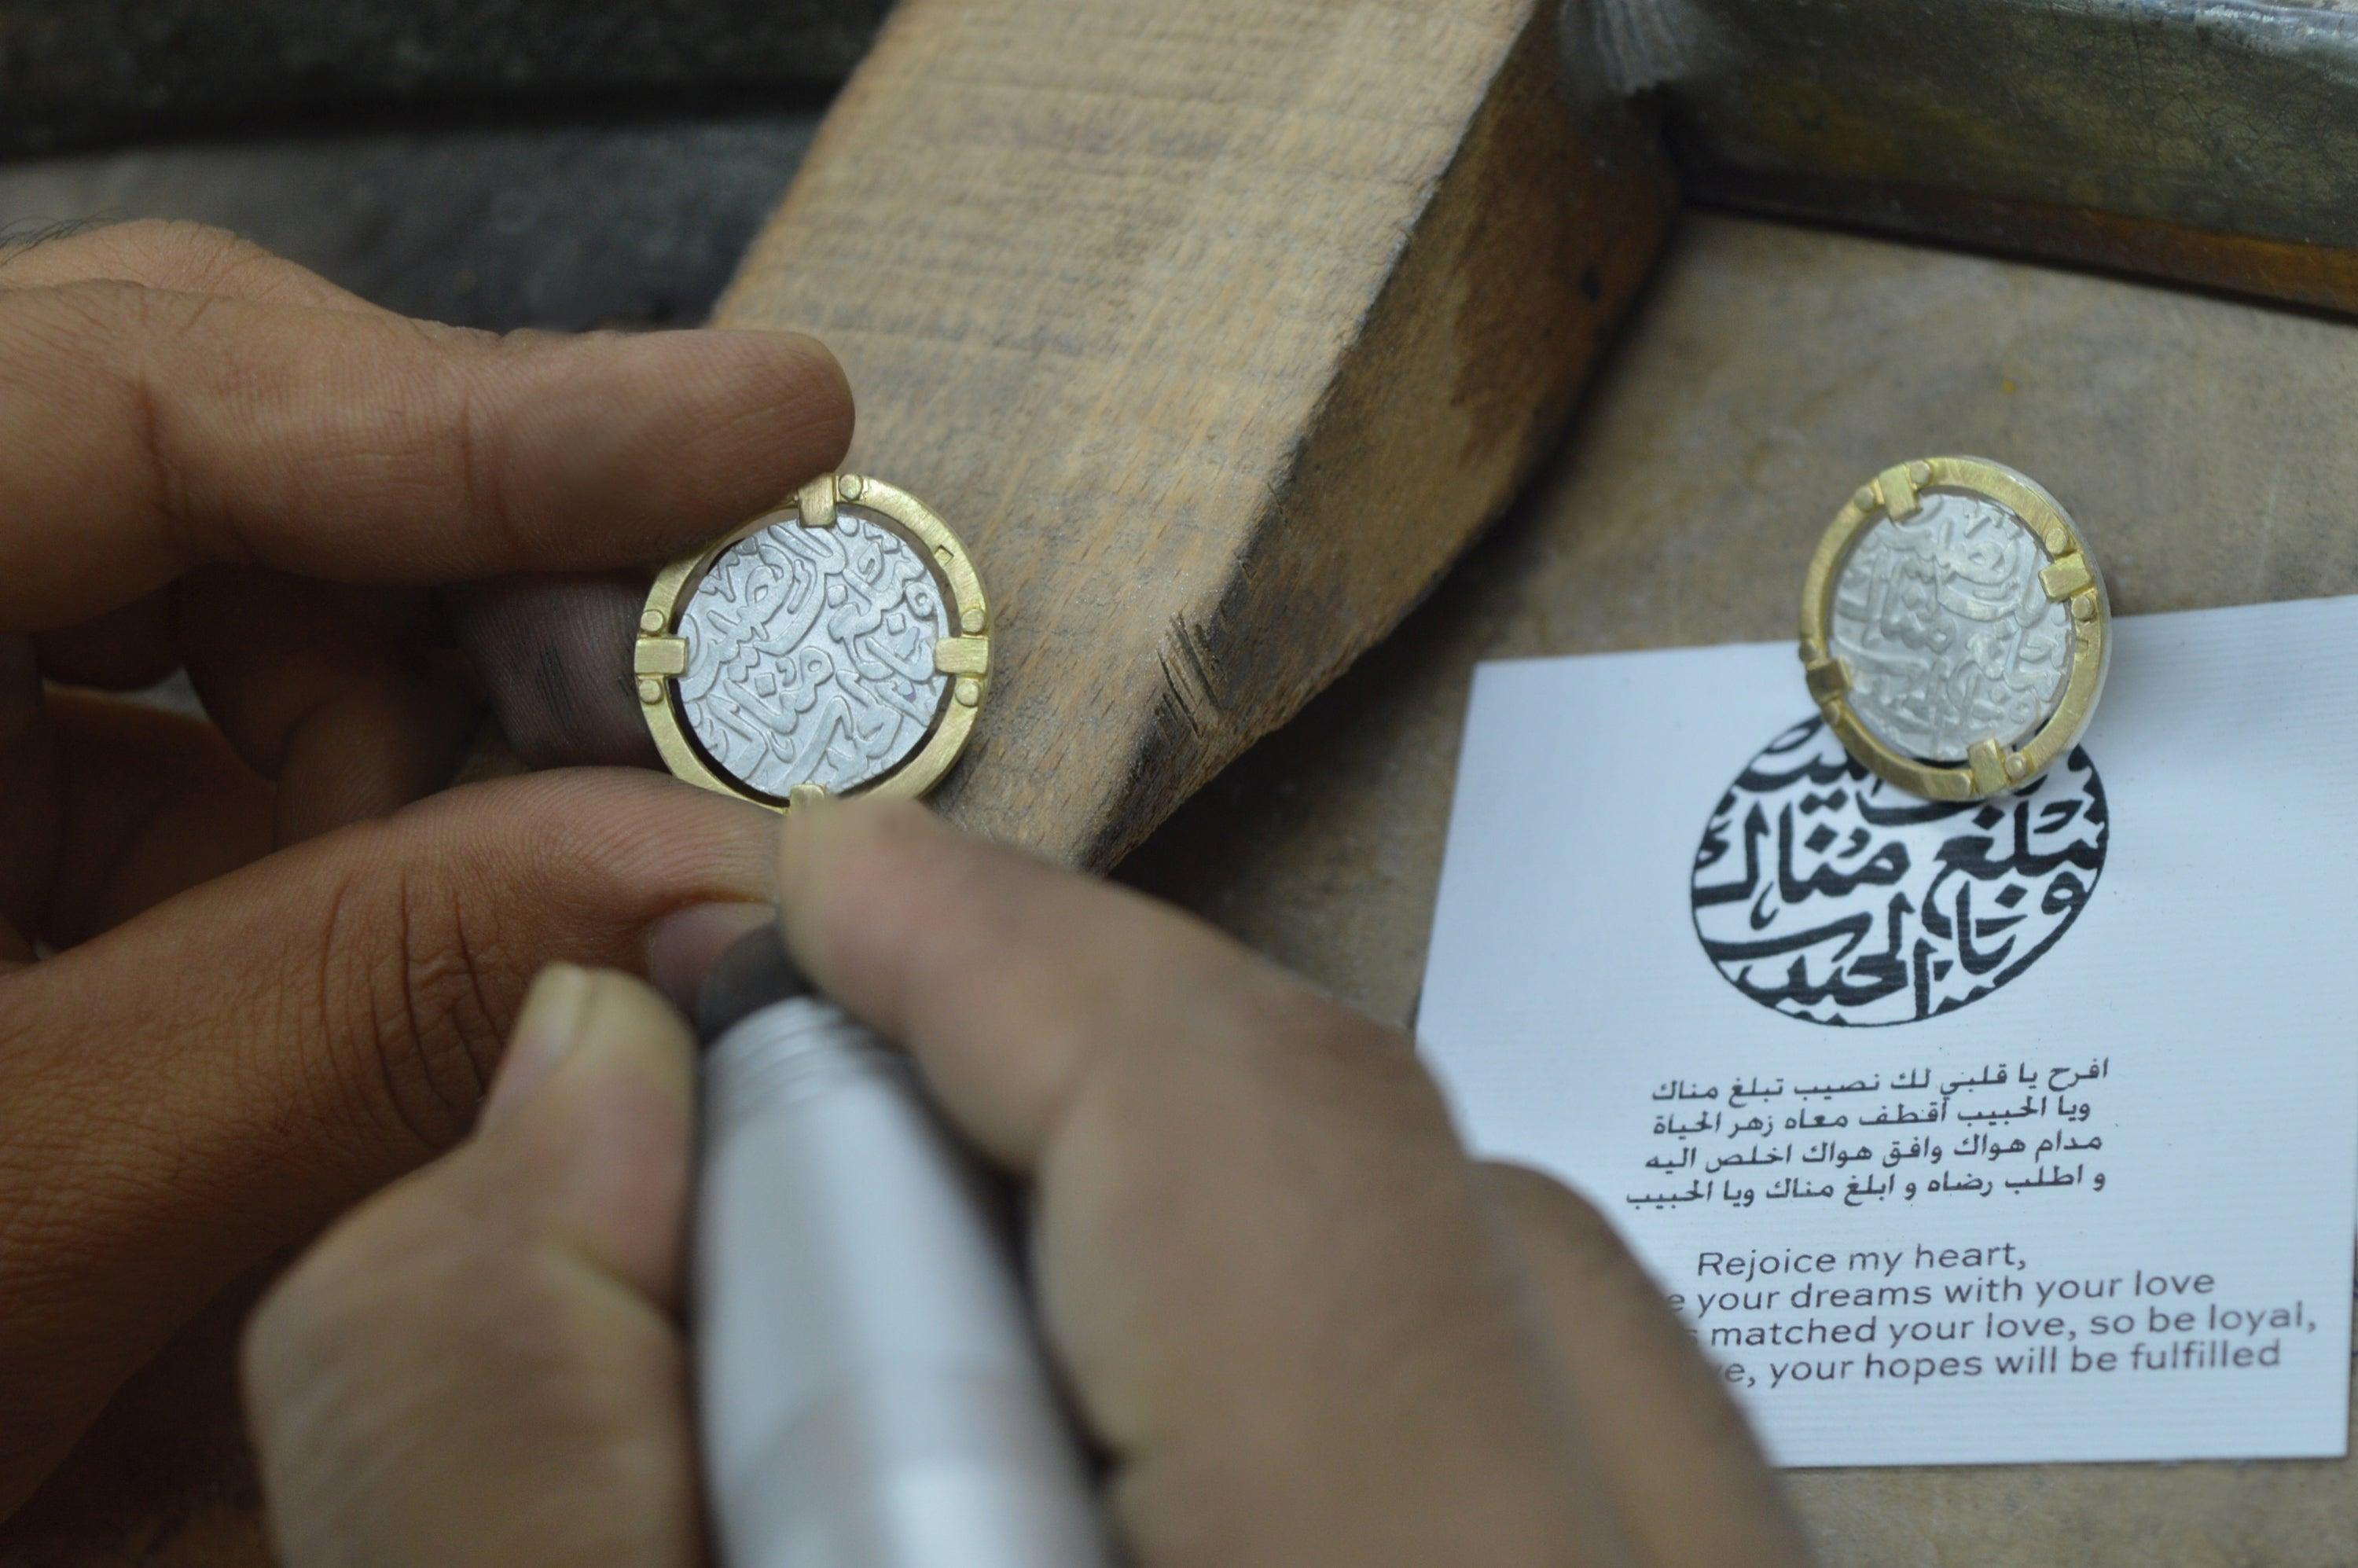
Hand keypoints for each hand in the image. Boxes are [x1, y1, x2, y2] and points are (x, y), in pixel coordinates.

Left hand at [0, 221, 852, 1512]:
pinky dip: (317, 831)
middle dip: (452, 587)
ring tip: (475, 935)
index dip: (479, 405)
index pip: (129, 392)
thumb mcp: (27, 1213)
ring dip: (389, 744)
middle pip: (190, 449)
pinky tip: (368, 979)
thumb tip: (693, 866)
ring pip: (205, 601)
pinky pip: (173, 737)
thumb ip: (360, 1009)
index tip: (754, 429)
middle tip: (656, 713)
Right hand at [245, 800, 1811, 1565]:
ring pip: (1532, 1313)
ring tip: (1002, 1322)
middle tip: (860, 1121)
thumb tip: (585, 1093)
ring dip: (1251, 1247)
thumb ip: (510, 1449)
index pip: (1242, 1144)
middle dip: (1101, 1088)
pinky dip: (1376, 1381)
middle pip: (1408, 1193)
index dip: (986, 964)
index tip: (818, 896)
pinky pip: (1596, 1441)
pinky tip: (1190, 1450)